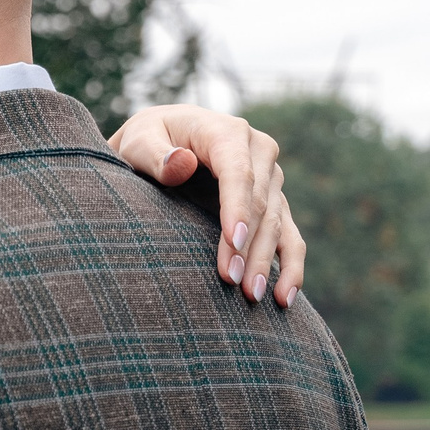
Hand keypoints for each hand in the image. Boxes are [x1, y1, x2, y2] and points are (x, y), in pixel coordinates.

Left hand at [108, 105, 303, 307]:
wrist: (163, 138)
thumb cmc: (147, 140)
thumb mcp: (139, 141)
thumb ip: (154, 154)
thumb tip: (180, 164)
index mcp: (227, 134)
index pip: (239, 173)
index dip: (238, 207)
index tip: (232, 241)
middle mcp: (258, 152)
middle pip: (260, 203)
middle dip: (248, 244)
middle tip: (233, 281)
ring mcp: (270, 178)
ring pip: (277, 223)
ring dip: (268, 261)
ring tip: (254, 296)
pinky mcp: (273, 202)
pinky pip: (289, 235)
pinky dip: (290, 265)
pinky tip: (284, 296)